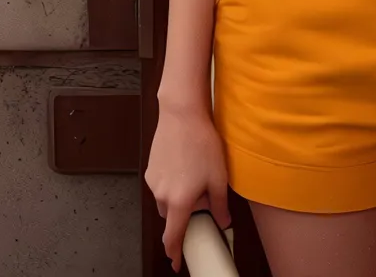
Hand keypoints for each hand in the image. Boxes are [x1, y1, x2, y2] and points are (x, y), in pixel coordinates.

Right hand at [145, 103, 232, 271]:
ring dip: (177, 197)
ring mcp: (154, 181)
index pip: (173, 236)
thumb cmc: (201, 142)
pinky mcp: (151, 169)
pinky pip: (161, 185)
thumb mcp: (219, 177)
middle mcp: (162, 194)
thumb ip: (220, 204)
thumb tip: (223, 221)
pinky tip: (185, 164)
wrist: (182, 114)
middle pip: (171, 216)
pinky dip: (171, 183)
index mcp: (179, 201)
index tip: (176, 262)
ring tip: (194, 173)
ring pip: (165, 200)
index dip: (174, 252)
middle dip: (184, 213)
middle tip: (201, 196)